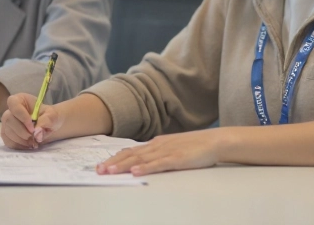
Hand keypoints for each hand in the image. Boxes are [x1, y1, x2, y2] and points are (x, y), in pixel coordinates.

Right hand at [0, 93, 62, 149]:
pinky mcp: (7, 134)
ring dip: (21, 140)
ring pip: (7, 132)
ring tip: (33, 142)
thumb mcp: (52, 116)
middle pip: (8, 119)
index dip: (22, 117)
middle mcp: (10, 110)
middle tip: (34, 138)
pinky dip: (18, 146)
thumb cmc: (49, 117)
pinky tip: (28, 145)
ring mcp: (7, 122)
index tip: (33, 128)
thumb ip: (46, 121)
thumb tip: (37, 133)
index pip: (14, 104)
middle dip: (22, 131)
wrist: (48, 126)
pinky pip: (8, 141)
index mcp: (20, 99)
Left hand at [97, 128, 226, 176]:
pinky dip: (146, 168)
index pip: (131, 151)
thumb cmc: (195, 146)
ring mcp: (167, 152)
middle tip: (99, 170)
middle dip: (113, 163)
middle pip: (131, 155)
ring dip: (124, 166)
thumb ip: (158, 153)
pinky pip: (159, 164)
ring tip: (110, 171)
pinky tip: (136, 172)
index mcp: (156, 143)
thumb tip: (143, 161)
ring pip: (141, 159)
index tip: (102, 164)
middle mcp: (158, 146)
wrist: (215, 141)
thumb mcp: (172, 148)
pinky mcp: (177, 159)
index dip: (115, 158)